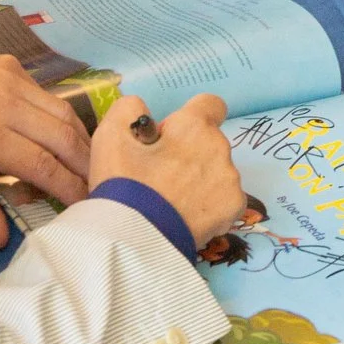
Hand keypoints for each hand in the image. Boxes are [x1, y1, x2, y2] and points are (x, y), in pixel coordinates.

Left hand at [0, 53, 91, 247]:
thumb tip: (1, 237)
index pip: (41, 165)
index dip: (68, 187)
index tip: (86, 204)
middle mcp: (3, 102)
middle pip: (63, 136)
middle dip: (86, 165)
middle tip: (98, 187)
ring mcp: (11, 79)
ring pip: (63, 112)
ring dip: (80, 141)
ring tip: (87, 166)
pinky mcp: (13, 67)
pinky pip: (49, 97)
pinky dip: (62, 120)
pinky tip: (61, 139)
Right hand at [91, 93, 243, 246]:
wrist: (133, 239)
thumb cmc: (123, 184)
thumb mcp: (111, 136)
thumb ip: (129, 110)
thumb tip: (145, 112)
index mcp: (194, 126)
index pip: (210, 104)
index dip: (188, 118)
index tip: (170, 138)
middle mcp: (220, 147)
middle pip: (209, 142)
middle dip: (189, 152)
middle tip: (159, 176)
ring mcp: (230, 180)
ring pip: (217, 171)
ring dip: (199, 179)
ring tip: (170, 201)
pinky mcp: (233, 208)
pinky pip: (224, 198)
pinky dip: (209, 205)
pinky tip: (186, 216)